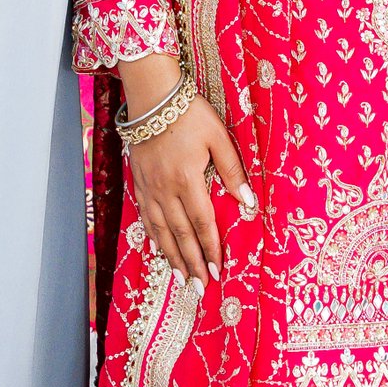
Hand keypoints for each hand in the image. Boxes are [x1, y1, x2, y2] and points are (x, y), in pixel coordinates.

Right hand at [128, 96, 254, 286]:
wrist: (152, 97)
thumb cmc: (190, 114)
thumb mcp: (218, 137)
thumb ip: (232, 170)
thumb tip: (248, 202)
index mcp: (188, 180)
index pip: (202, 224)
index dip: (211, 250)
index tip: (218, 271)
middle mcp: (166, 190)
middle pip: (181, 235)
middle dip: (193, 264)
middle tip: (201, 289)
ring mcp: (149, 188)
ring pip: (161, 232)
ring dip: (173, 258)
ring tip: (182, 280)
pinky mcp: (139, 183)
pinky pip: (146, 219)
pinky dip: (155, 238)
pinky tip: (161, 250)